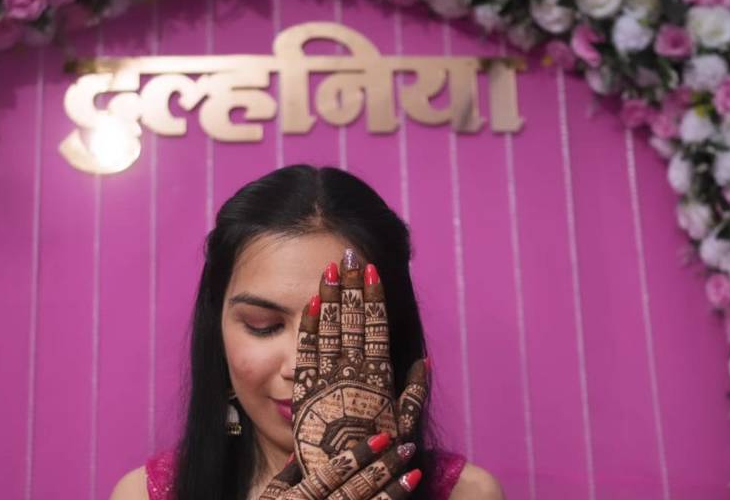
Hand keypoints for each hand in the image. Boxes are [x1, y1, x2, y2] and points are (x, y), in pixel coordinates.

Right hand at [258, 432, 422, 498]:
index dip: (357, 455)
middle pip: (354, 490)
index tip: (381, 437)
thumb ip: (285, 478)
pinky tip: (405, 499)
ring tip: (414, 474)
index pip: (331, 474)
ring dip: (393, 494)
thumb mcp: (268, 499)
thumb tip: (299, 451)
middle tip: (407, 447)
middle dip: (383, 468)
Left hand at [291, 249, 429, 474]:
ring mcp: (326, 379)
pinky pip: (306, 353)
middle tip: (347, 252)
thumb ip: (413, 395)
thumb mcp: (403, 428)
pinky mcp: (305, 391)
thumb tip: (424, 362)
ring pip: (328, 329)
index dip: (372, 295)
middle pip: (351, 320)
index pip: (375, 326)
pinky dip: (309, 327)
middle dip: (350, 285)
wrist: (338, 481)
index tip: (370, 267)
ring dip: (329, 296)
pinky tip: (310, 303)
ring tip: (329, 268)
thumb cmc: (376, 457)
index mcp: (378, 378)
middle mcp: (352, 373)